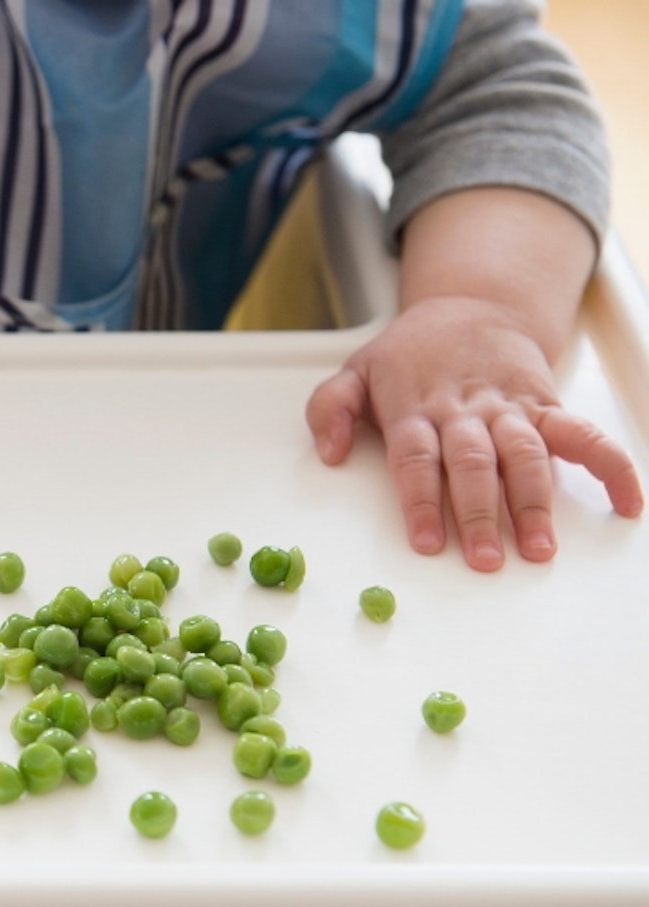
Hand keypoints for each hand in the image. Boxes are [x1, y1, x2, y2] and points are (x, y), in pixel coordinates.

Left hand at [306, 296, 642, 570]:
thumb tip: (328, 452)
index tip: (426, 542)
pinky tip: (626, 503)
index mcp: (416, 407)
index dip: (422, 501)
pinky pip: (582, 435)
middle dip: (480, 513)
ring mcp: (509, 409)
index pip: (417, 459)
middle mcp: (464, 410)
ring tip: (539, 549)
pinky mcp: (546, 406)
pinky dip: (611, 465)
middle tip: (484, 558)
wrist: (472, 305)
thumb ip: (330, 408)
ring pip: (525, 455)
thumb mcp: (356, 370)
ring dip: (534, 503)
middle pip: (474, 463)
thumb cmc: (411, 353)